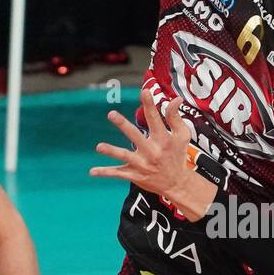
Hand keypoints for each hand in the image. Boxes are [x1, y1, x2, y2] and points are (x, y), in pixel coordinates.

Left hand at [90, 90, 216, 221]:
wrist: (177, 183)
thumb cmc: (177, 154)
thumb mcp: (182, 135)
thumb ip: (175, 117)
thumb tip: (176, 98)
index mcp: (162, 139)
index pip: (155, 119)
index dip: (150, 105)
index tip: (144, 91)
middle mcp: (151, 151)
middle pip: (135, 135)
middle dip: (123, 125)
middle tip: (111, 114)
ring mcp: (142, 164)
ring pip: (124, 156)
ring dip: (112, 151)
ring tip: (99, 146)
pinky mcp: (135, 175)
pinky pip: (118, 174)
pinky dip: (105, 173)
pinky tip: (92, 171)